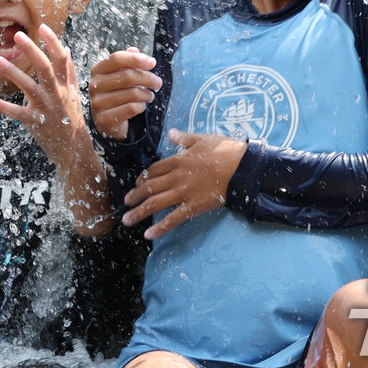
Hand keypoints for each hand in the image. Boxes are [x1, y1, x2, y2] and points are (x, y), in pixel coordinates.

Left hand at [0, 25, 86, 157]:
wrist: (74, 149)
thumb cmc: (72, 118)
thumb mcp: (74, 94)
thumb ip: (69, 72)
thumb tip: (65, 49)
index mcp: (66, 85)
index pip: (61, 59)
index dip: (53, 43)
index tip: (43, 27)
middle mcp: (57, 94)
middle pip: (45, 68)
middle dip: (32, 50)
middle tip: (17, 35)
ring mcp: (46, 108)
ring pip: (29, 87)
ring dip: (13, 73)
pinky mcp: (35, 122)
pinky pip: (17, 113)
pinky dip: (3, 107)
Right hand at [88, 48, 161, 139]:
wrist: (107, 121)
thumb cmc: (115, 94)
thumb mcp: (119, 76)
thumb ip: (126, 62)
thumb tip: (134, 50)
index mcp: (97, 71)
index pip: (116, 58)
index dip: (136, 59)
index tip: (152, 62)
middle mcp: (94, 85)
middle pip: (127, 75)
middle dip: (147, 78)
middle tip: (158, 82)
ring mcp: (98, 103)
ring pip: (131, 93)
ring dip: (146, 94)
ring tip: (150, 96)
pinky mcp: (105, 118)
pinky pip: (131, 108)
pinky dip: (141, 106)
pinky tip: (141, 106)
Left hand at [123, 129, 247, 239]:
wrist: (242, 168)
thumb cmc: (225, 151)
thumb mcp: (202, 138)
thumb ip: (183, 137)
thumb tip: (170, 133)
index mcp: (178, 160)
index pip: (154, 170)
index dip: (142, 177)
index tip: (136, 184)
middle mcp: (176, 177)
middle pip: (150, 187)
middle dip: (135, 196)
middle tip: (125, 203)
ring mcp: (184, 193)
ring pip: (155, 204)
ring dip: (139, 212)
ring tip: (127, 220)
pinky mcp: (193, 207)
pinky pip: (173, 219)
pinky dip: (160, 227)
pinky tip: (149, 235)